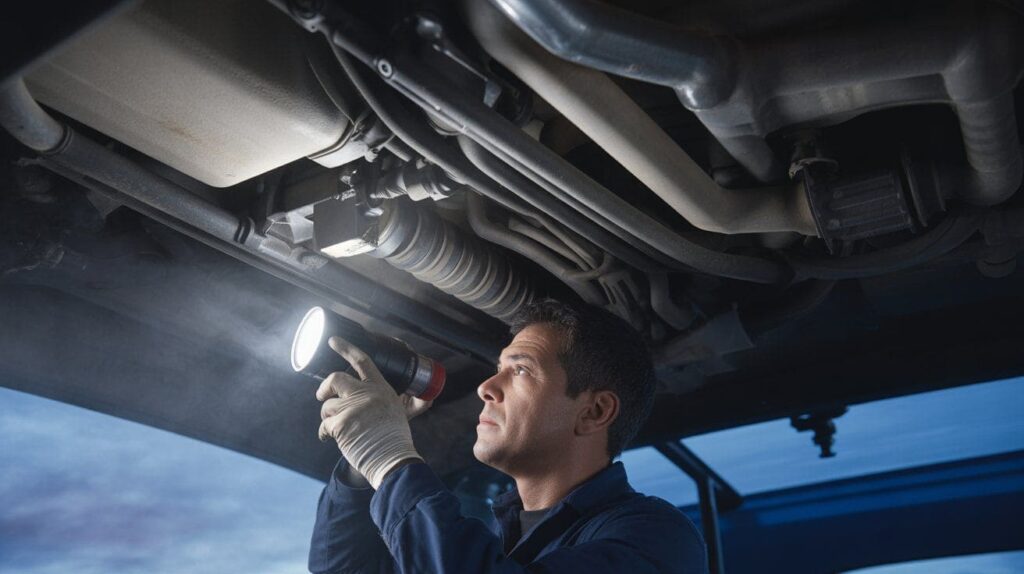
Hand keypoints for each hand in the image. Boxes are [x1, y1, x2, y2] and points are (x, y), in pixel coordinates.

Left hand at [317, 336, 423, 488]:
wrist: (391, 458)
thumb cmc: (396, 437)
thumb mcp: (403, 412)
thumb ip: (408, 403)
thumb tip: (429, 398)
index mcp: (380, 387)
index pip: (362, 361)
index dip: (346, 348)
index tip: (333, 340)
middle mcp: (365, 394)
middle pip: (335, 378)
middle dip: (324, 387)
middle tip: (322, 394)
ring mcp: (352, 408)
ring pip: (327, 406)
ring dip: (328, 418)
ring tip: (340, 428)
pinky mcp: (341, 424)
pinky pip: (324, 425)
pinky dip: (324, 434)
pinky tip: (330, 438)